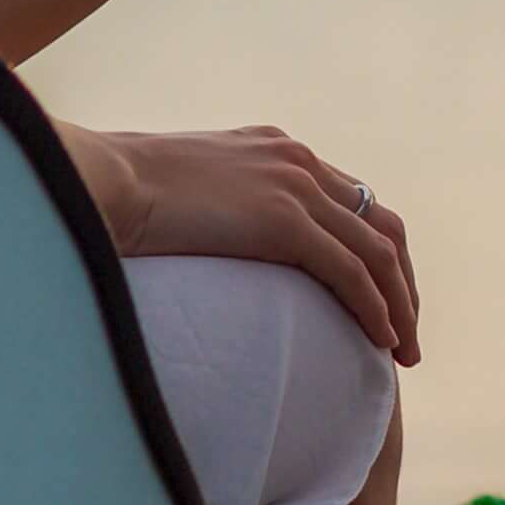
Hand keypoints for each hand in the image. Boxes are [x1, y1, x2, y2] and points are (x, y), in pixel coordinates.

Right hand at [82, 123, 421, 361]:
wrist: (100, 181)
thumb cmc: (120, 195)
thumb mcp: (186, 192)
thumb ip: (216, 210)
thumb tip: (209, 244)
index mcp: (277, 151)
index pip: (352, 202)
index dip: (375, 253)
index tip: (380, 298)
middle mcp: (298, 162)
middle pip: (381, 224)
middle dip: (401, 282)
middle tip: (404, 332)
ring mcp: (294, 187)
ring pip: (378, 252)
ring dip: (399, 305)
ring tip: (403, 353)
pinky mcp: (284, 220)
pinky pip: (351, 273)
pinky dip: (374, 309)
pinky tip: (380, 343)